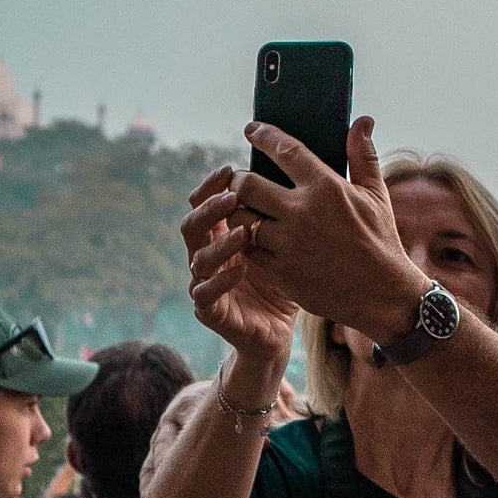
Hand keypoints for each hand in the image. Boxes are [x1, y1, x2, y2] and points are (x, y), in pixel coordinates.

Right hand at [182, 166, 298, 364]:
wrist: (279, 330)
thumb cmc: (284, 280)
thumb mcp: (289, 242)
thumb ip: (287, 212)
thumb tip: (304, 170)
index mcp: (222, 235)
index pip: (206, 202)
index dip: (212, 185)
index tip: (230, 168)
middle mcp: (208, 256)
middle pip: (193, 225)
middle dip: (210, 208)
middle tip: (233, 196)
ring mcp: (206, 283)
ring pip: (199, 257)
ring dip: (219, 242)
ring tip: (244, 231)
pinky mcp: (210, 311)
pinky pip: (206, 293)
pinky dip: (221, 280)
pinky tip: (240, 269)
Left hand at [227, 118, 425, 344]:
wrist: (381, 293)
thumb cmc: (380, 241)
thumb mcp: (376, 195)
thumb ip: (362, 156)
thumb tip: (363, 121)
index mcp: (326, 188)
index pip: (284, 150)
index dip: (264, 136)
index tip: (253, 130)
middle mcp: (302, 212)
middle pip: (247, 185)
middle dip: (238, 180)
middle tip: (241, 180)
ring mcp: (287, 243)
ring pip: (239, 218)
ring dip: (237, 211)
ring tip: (244, 210)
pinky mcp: (279, 270)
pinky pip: (247, 249)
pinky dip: (245, 241)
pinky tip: (252, 238)